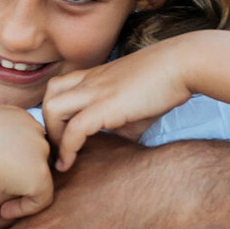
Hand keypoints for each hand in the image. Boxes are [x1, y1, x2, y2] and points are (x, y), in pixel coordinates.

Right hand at [0, 106, 53, 220]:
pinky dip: (23, 209)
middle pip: (34, 158)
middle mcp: (32, 126)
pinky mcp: (40, 174)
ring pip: (38, 177)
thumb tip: (3, 169)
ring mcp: (39, 149)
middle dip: (19, 176)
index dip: (11, 162)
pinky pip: (40, 199)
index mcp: (14, 114)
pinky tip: (3, 211)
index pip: (23, 142)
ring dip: (20, 191)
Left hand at [42, 38, 194, 170]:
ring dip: (53, 135)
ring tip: (62, 156)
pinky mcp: (105, 106)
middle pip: (48, 97)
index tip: (60, 139)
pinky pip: (73, 129)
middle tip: (58, 149)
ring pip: (52, 108)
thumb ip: (119, 124)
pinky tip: (69, 164)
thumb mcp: (135, 106)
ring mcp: (95, 91)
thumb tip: (113, 146)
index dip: (53, 115)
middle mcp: (89, 81)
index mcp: (93, 77)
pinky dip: (67, 148)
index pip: (57, 89)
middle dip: (47, 125)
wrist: (182, 64)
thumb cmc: (164, 85)